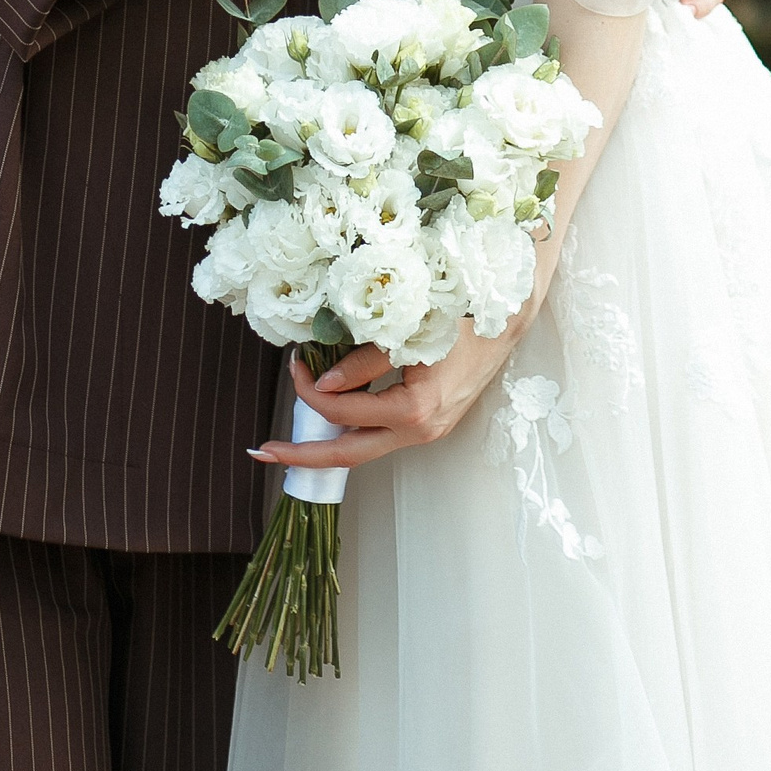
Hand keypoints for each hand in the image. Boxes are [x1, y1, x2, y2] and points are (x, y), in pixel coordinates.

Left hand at [252, 331, 517, 474]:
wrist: (508, 315)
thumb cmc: (458, 313)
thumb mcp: (408, 330)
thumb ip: (366, 360)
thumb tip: (326, 382)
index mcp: (416, 407)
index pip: (344, 409)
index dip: (310, 390)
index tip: (295, 363)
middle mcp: (422, 429)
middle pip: (350, 455)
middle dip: (303, 456)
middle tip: (262, 452)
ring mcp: (428, 431)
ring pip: (365, 448)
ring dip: (326, 443)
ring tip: (290, 441)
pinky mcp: (430, 423)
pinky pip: (382, 434)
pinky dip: (353, 428)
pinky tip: (332, 419)